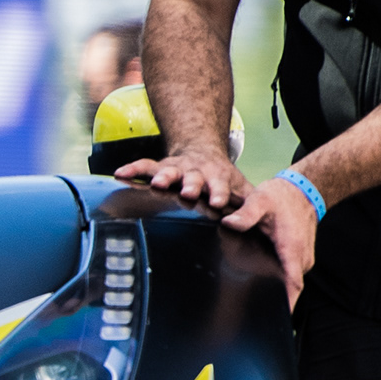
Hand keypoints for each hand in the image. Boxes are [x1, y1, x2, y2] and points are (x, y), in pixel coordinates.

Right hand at [116, 138, 248, 213]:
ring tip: (157, 183)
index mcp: (217, 179)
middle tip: (189, 192)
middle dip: (191, 185)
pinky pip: (145, 166)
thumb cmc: (221, 179)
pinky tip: (119, 174)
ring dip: (163, 178)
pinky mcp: (160, 167)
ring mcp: (177, 170)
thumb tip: (261, 228)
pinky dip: (132, 170)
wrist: (203, 151)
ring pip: (169, 172)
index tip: (218, 203)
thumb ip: (249, 207)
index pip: (220, 187)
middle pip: (194, 179)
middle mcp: (196, 173)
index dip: (219, 194)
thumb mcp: (241, 190)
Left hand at [223, 171, 319, 305]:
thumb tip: (229, 223)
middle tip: (251, 317)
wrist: (304, 191)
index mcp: (292, 249)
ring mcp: (303, 261)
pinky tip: (261, 286)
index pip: (292, 283)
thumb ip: (246, 213)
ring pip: (290, 284)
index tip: (277, 319)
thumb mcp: (261, 200)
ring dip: (275, 293)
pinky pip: (290, 277)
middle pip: (290, 289)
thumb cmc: (282, 197)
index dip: (286, 303)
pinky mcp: (300, 260)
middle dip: (273, 302)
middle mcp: (301, 259)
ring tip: (253, 305)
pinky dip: (278, 283)